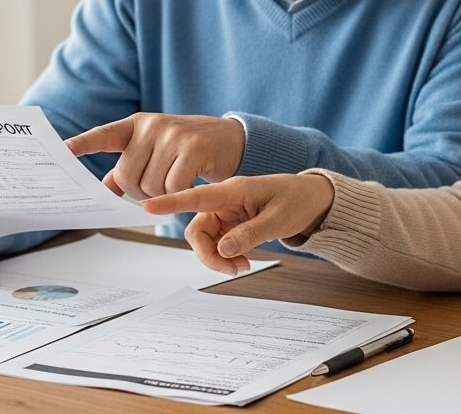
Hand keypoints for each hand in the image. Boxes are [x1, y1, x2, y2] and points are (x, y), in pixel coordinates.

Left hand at [66, 113, 245, 200]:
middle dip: (139, 193)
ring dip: (162, 197)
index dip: (83, 144)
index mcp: (138, 125)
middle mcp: (152, 126)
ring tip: (175, 183)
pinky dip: (179, 197)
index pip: (104, 135)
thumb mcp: (156, 151)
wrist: (231, 139)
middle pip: (127, 177)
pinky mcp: (193, 148)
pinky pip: (173, 189)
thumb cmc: (188, 148)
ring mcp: (173, 135)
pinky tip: (189, 185)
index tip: (63, 150)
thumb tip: (102, 189)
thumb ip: (129, 167)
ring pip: (150, 187)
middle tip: (157, 189)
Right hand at [142, 175, 334, 274]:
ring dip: (218, 259)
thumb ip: (250, 234)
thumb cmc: (297, 200)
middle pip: (198, 229)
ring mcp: (227, 213)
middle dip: (209, 254)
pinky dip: (226, 257)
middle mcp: (225, 200)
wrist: (312, 199)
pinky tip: (244, 261)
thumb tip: (224, 249)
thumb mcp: (279, 219)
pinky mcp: (231, 224)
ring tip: (243, 267)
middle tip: (234, 269)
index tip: (148, 206)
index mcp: (235, 190)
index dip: (172, 202)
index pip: (198, 196)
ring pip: (206, 240)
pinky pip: (217, 243)